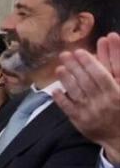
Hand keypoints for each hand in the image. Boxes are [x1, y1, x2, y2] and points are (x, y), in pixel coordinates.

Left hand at [52, 33, 119, 159]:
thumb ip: (117, 73)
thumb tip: (112, 46)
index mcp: (116, 93)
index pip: (101, 75)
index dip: (89, 62)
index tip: (80, 52)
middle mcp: (102, 102)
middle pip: (85, 81)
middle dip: (74, 66)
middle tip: (65, 54)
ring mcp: (89, 112)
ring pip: (75, 92)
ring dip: (66, 79)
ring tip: (59, 68)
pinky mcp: (80, 121)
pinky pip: (68, 108)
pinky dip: (60, 98)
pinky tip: (54, 89)